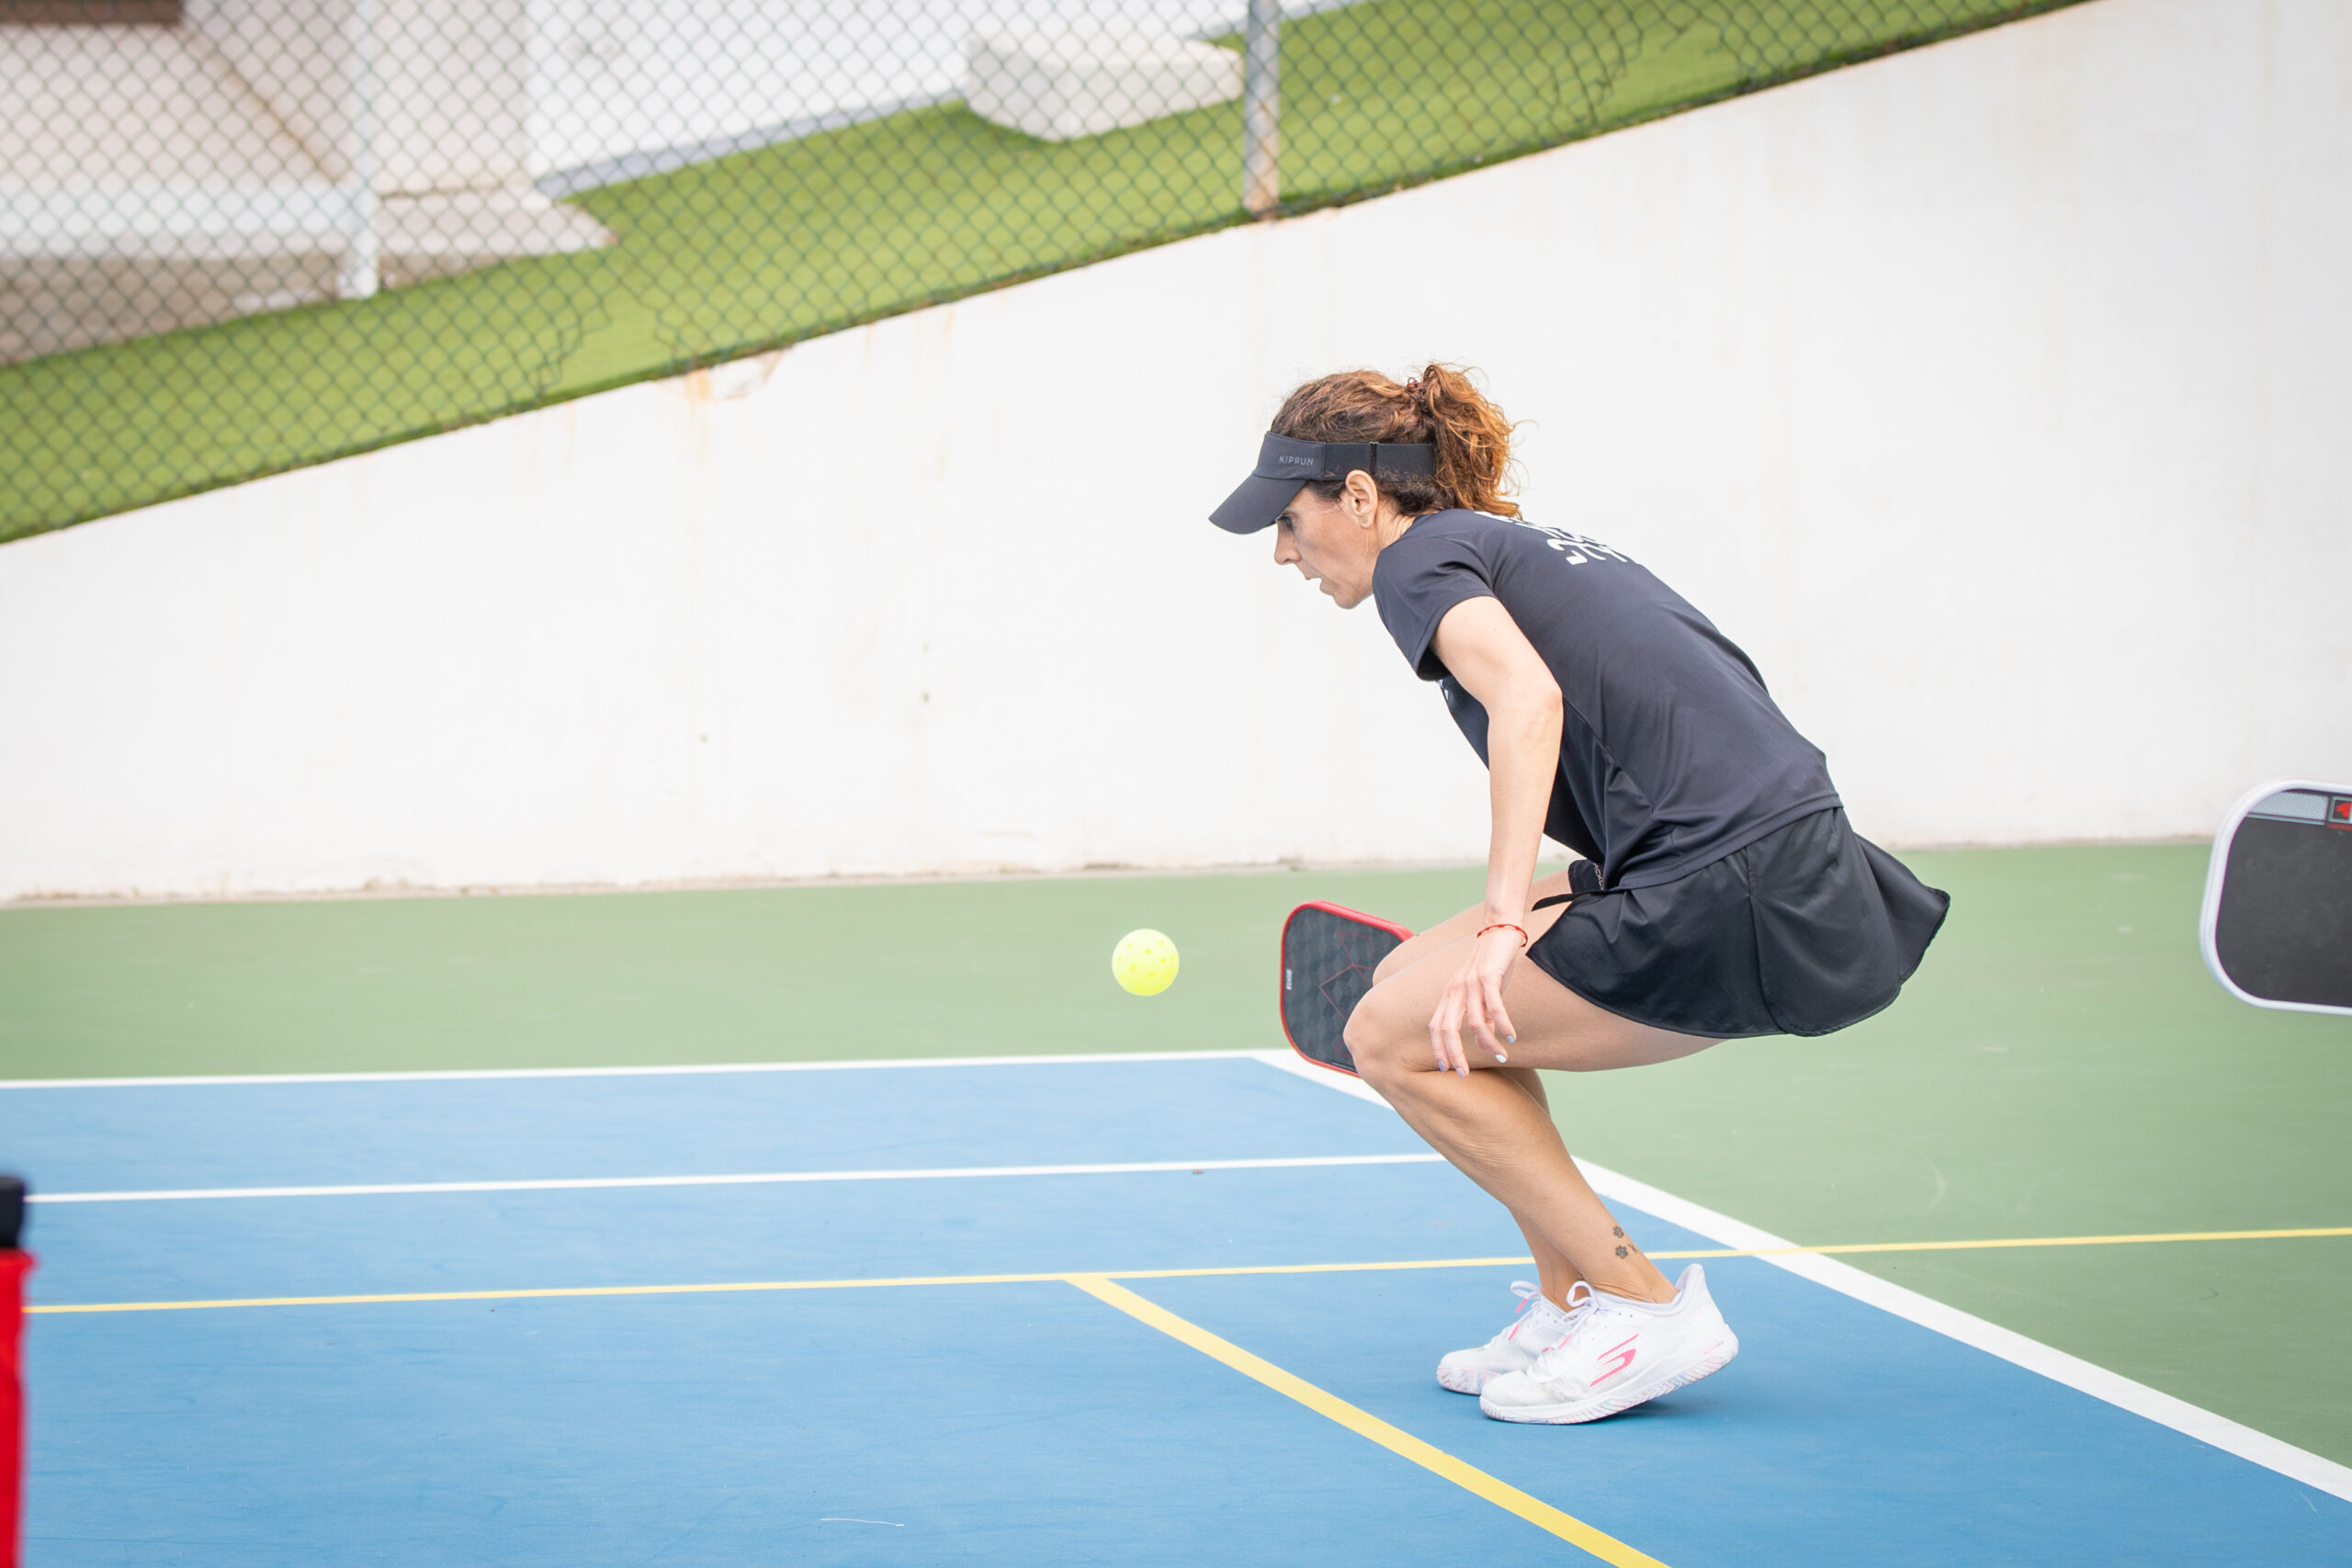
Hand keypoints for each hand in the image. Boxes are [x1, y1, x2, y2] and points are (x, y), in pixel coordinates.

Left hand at [1428, 925, 1522, 1076]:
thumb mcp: (1483, 992)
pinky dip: (1503, 1023)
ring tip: (1501, 1057)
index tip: (1446, 1069)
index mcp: (1449, 995)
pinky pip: (1494, 1006)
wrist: (1499, 930)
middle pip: (1448, 1029)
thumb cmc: (1491, 964)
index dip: (1438, 1048)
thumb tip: (1487, 1038)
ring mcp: (1470, 983)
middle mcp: (1455, 991)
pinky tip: (1511, 1036)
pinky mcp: (1488, 976)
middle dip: (1454, 1054)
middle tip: (1463, 1075)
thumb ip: (1483, 1014)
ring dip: (1487, 1043)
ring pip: (1474, 1022)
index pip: (1437, 1026)